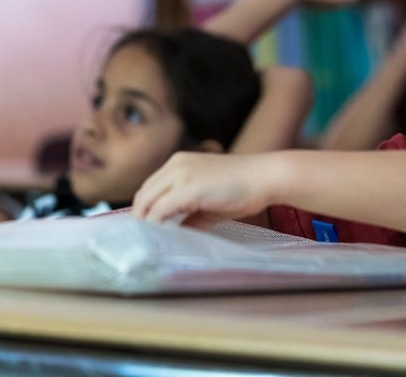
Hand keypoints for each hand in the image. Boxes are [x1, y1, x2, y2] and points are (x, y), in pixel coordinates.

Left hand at [131, 152, 276, 227]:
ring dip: (144, 222)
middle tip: (141, 239)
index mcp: (180, 163)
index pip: (151, 187)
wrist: (265, 177)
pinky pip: (160, 210)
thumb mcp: (210, 202)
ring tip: (146, 241)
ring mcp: (180, 174)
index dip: (145, 208)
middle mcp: (176, 164)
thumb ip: (191, 215)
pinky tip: (157, 238)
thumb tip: (176, 233)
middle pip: (144, 193)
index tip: (144, 227)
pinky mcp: (187, 189)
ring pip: (147, 201)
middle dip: (140, 217)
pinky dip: (154, 225)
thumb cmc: (244, 188)